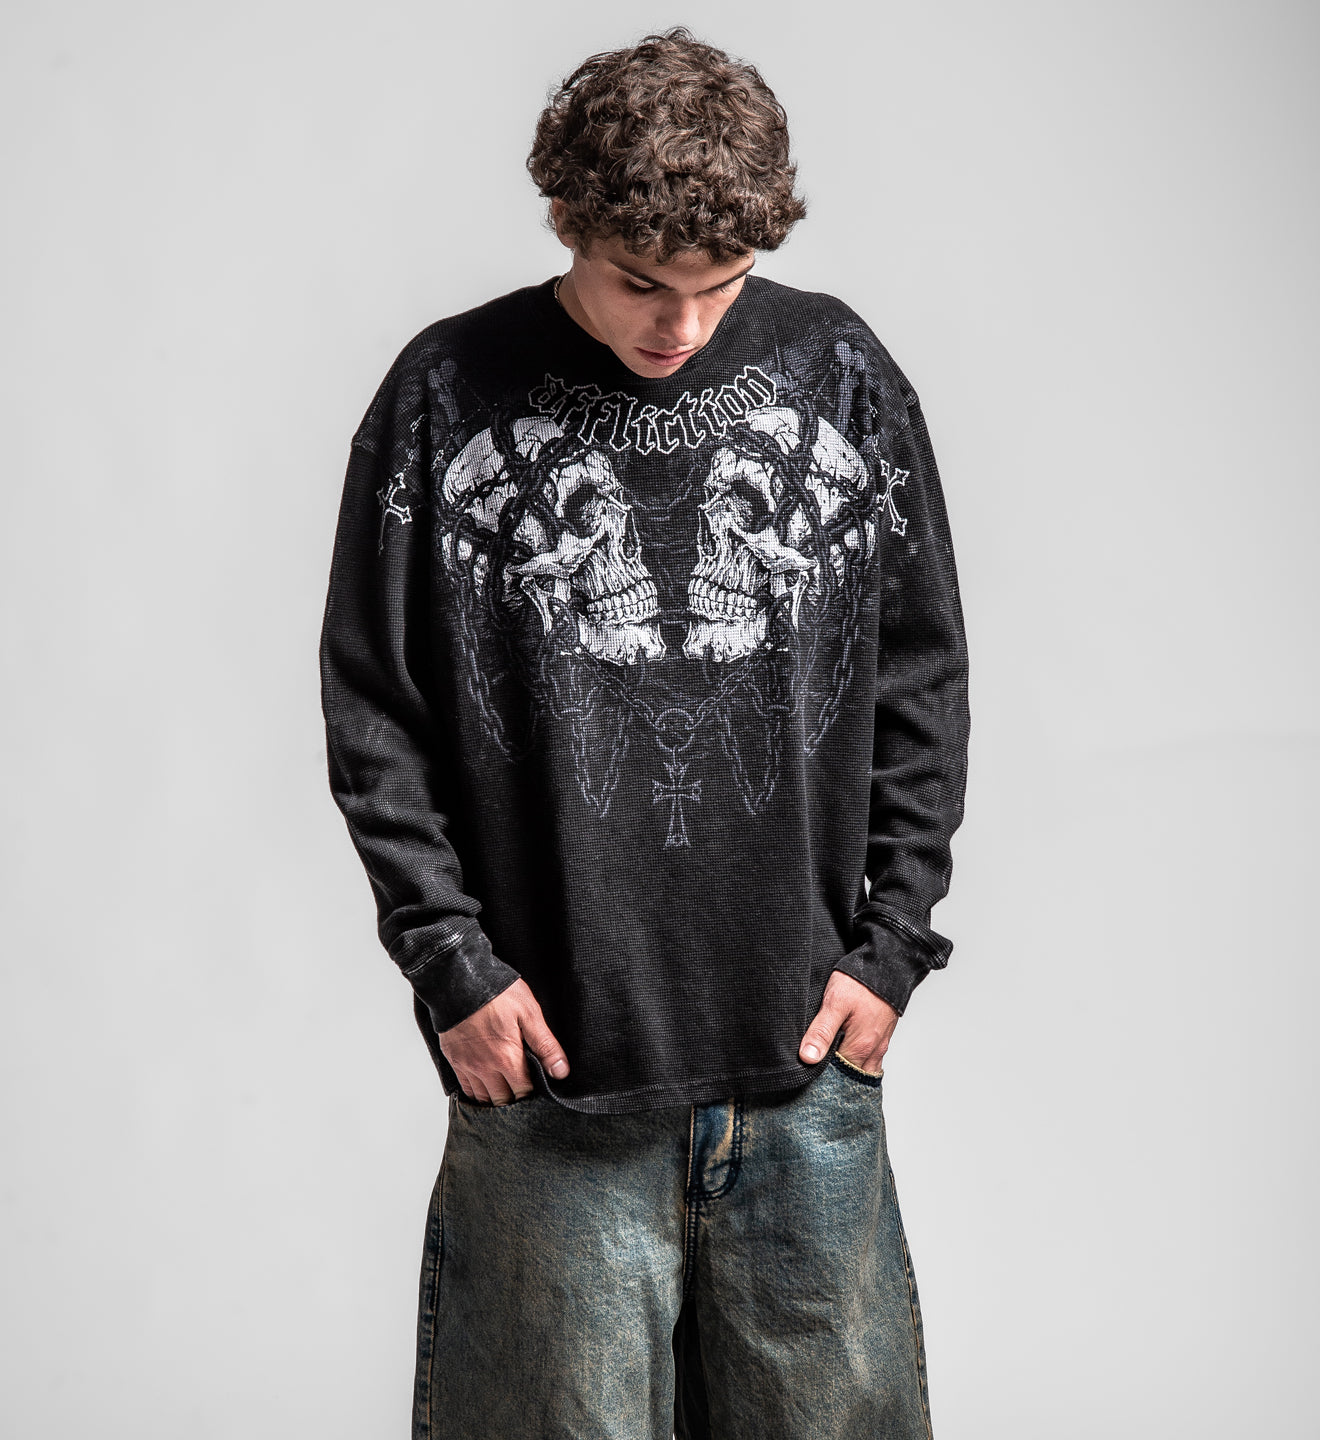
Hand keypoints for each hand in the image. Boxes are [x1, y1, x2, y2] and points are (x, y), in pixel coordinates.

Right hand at [437, 979, 569, 1104]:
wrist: (459, 980)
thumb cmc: (497, 992)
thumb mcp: (529, 1013)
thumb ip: (545, 1045)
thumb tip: (560, 1072)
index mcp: (507, 1059)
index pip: (524, 1093)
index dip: (534, 1093)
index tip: (539, 1087)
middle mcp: (486, 1069)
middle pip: (503, 1101)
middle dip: (515, 1100)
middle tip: (524, 1090)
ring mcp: (467, 1066)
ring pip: (483, 1099)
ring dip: (496, 1099)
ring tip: (507, 1092)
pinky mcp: (454, 1060)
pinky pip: (466, 1089)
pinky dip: (476, 1093)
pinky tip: (485, 1088)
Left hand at [799, 970, 897, 1075]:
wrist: (886, 966)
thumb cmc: (860, 983)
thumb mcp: (835, 1003)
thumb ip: (821, 1032)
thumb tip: (808, 1058)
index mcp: (860, 1048)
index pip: (838, 1077)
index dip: (821, 1078)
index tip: (807, 1075)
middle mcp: (873, 1051)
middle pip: (851, 1077)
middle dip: (834, 1079)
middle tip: (815, 1074)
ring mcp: (879, 1045)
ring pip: (861, 1070)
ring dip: (846, 1071)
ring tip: (828, 1066)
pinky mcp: (881, 1037)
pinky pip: (870, 1060)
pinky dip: (856, 1063)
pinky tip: (844, 1055)